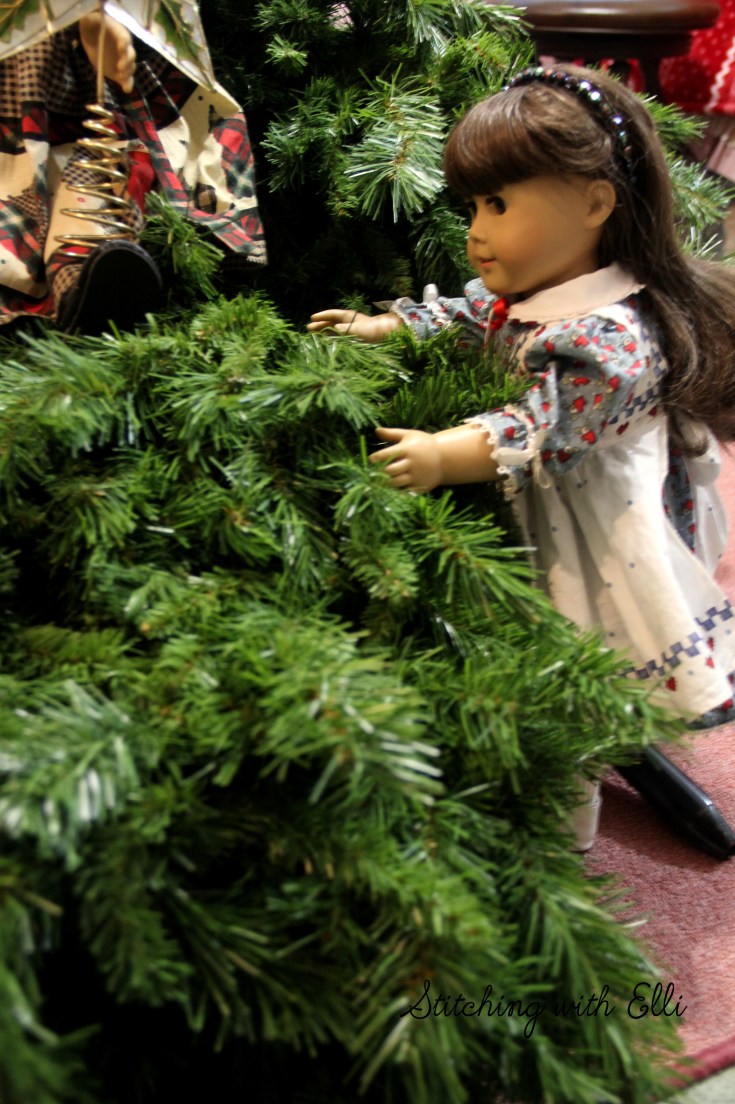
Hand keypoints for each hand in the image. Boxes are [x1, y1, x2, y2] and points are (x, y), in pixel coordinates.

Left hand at [79, 13, 136, 92]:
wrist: (92, 36)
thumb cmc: (92, 25)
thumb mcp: (90, 20)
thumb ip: (92, 21)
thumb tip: (91, 21)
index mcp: (119, 33)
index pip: (124, 38)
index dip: (124, 43)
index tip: (121, 48)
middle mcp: (124, 48)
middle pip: (130, 55)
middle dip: (127, 62)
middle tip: (120, 68)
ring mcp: (123, 61)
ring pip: (130, 68)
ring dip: (128, 74)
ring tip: (122, 79)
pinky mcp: (119, 72)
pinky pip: (126, 79)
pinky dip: (127, 84)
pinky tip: (126, 89)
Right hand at [307, 309, 401, 342]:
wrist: (384, 336)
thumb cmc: (372, 330)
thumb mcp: (358, 329)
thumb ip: (346, 329)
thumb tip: (335, 328)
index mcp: (348, 317)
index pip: (332, 314)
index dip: (322, 316)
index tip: (312, 317)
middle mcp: (348, 323)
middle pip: (331, 323)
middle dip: (320, 325)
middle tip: (308, 328)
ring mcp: (349, 331)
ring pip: (333, 331)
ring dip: (324, 333)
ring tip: (313, 335)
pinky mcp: (352, 339)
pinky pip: (338, 339)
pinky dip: (331, 340)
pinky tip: (324, 342)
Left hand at [370, 423, 499, 490]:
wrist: (446, 458)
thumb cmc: (424, 444)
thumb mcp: (410, 435)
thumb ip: (393, 434)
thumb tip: (376, 430)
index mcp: (408, 449)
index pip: (386, 455)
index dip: (376, 458)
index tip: (372, 460)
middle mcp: (412, 463)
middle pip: (389, 470)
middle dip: (379, 472)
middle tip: (373, 473)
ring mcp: (417, 476)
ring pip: (395, 483)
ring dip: (385, 483)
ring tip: (380, 480)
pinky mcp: (420, 486)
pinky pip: (404, 491)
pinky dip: (396, 490)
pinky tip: (391, 487)